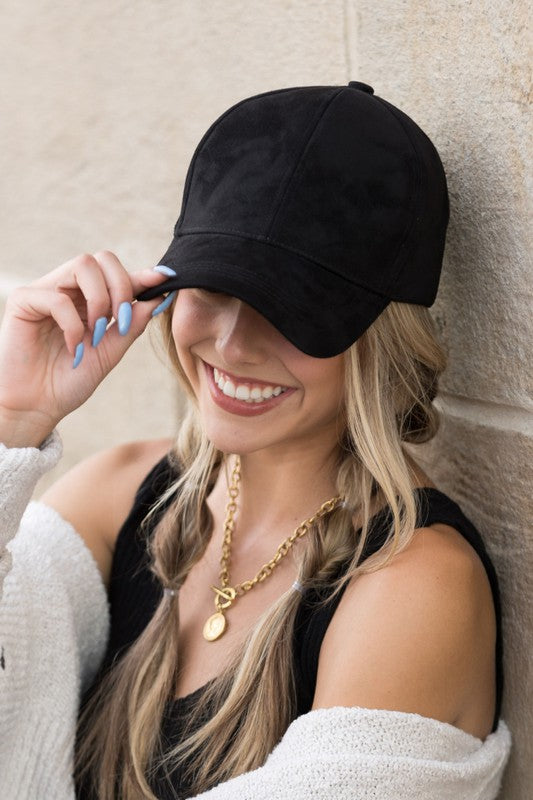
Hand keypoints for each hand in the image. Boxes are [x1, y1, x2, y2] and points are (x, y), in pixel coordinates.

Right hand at [0, 251, 172, 446]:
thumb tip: (159, 297)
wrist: (38, 407)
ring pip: (83, 265)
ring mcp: (45, 291)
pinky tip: (74, 348)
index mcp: (88, 300)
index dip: (142, 275)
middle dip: (122, 288)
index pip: (117, 275)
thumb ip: (132, 324)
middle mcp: (68, 289)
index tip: (165, 279)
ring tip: (97, 334)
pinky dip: (73, 324)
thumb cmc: (70, 381)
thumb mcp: (110, 352)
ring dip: (100, 300)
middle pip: (102, 259)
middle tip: (122, 322)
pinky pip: (57, 297)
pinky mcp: (23, 301)